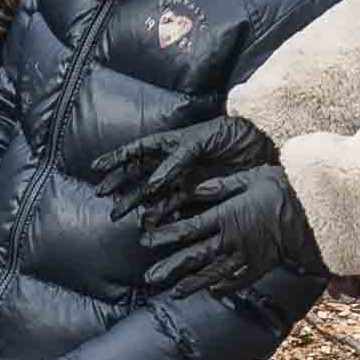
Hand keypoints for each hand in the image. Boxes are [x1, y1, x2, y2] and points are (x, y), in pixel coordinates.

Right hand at [91, 115, 281, 218]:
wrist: (262, 148)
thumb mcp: (204, 140)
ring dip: (136, 204)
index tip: (97, 167)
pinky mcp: (198, 196)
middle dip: (120, 185)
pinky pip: (174, 207)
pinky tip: (149, 224)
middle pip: (140, 174)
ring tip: (119, 215)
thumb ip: (178, 160)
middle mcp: (174, 162)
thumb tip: (153, 182)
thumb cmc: (234, 135)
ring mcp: (184, 180)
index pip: (139, 150)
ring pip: (153, 194)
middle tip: (102, 196)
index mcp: (172, 142)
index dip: (117, 158)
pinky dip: (161, 216)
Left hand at [142, 162, 325, 295]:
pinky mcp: (259, 267)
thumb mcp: (249, 178)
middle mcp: (230, 240)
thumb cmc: (281, 189)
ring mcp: (244, 257)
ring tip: (174, 292)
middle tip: (150, 277)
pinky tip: (212, 292)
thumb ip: (220, 185)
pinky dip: (223, 287)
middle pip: (193, 256)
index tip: (146, 241)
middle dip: (169, 268)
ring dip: (190, 284)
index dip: (164, 236)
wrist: (311, 213)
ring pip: (211, 274)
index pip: (187, 228)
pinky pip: (237, 281)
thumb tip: (195, 189)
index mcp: (224, 216)